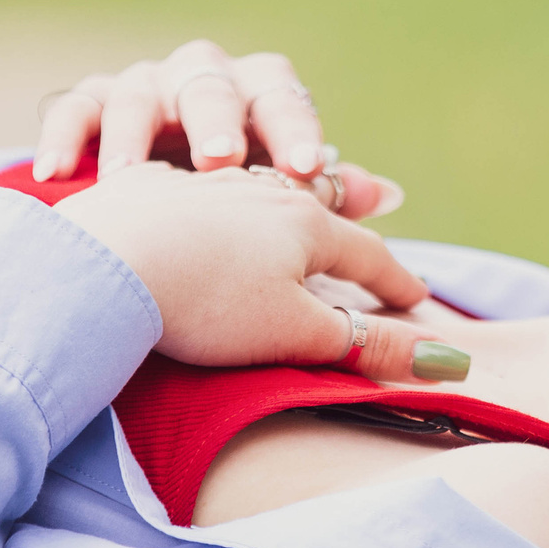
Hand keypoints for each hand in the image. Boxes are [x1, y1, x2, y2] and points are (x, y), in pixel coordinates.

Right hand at [33, 39, 403, 219]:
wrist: (157, 205)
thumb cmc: (235, 201)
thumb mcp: (277, 198)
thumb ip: (323, 195)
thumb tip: (388, 194)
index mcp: (256, 94)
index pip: (279, 95)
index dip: (292, 129)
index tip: (301, 171)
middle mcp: (200, 79)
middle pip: (209, 84)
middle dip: (214, 122)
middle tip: (217, 164)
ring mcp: (142, 86)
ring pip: (138, 91)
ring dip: (133, 133)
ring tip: (127, 176)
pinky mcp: (89, 104)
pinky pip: (74, 108)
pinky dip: (63, 137)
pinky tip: (56, 175)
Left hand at [57, 162, 465, 381]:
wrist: (101, 260)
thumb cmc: (206, 300)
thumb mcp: (296, 332)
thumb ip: (367, 345)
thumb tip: (447, 362)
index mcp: (303, 223)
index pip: (367, 254)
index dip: (396, 282)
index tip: (419, 300)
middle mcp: (256, 189)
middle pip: (315, 210)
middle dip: (342, 227)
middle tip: (362, 242)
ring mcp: (197, 184)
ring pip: (252, 191)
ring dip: (277, 204)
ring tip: (287, 213)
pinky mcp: (141, 189)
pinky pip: (190, 192)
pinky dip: (209, 203)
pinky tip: (198, 206)